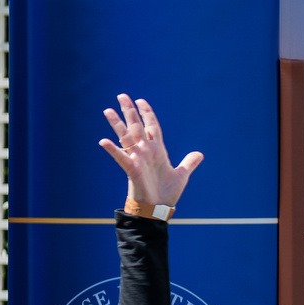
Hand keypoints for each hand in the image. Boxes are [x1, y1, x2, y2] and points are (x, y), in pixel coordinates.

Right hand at [97, 94, 203, 210]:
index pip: (151, 126)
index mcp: (157, 150)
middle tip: (122, 95)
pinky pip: (121, 157)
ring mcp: (137, 159)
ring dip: (117, 124)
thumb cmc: (166, 193)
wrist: (158, 209)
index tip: (141, 100)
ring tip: (108, 110)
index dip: (147, 113)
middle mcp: (145, 151)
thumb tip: (199, 154)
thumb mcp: (181, 175)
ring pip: (126, 137)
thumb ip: (189, 163)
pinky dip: (113, 150)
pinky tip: (103, 141)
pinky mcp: (132, 170)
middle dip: (129, 110)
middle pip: (136, 126)